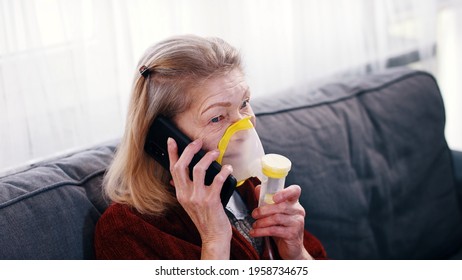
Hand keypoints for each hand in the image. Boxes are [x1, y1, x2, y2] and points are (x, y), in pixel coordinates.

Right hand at [167, 137, 232, 258]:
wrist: (213, 236)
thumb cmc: (205, 219)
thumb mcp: (189, 204)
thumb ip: (184, 190)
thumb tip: (174, 179)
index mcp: (180, 194)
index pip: (172, 169)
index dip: (172, 153)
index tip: (172, 140)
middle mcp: (186, 195)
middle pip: (182, 166)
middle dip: (189, 150)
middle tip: (199, 142)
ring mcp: (198, 198)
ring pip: (198, 169)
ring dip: (208, 158)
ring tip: (215, 153)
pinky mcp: (211, 200)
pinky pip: (217, 180)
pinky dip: (223, 171)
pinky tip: (227, 168)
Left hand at [251, 185, 312, 259]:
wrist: (291, 248)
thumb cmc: (283, 228)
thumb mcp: (274, 213)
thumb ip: (266, 200)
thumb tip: (258, 188)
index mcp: (294, 203)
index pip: (295, 191)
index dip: (285, 192)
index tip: (274, 197)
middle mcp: (298, 211)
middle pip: (281, 206)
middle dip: (264, 210)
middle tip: (254, 214)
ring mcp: (297, 223)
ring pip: (276, 218)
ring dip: (261, 222)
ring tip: (255, 225)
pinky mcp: (293, 234)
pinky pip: (274, 230)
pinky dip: (262, 231)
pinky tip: (255, 232)